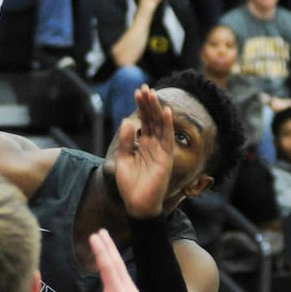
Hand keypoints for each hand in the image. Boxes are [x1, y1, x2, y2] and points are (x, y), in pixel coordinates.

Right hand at [65, 230, 159, 291]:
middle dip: (109, 247)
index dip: (100, 250)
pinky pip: (128, 280)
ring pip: (124, 271)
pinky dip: (121, 268)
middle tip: (102, 231)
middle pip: (118, 265)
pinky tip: (119, 272)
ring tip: (109, 245)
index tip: (94, 236)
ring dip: (115, 256)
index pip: (108, 267)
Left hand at [114, 85, 173, 218]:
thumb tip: (127, 121)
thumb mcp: (123, 159)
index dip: (141, 107)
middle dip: (148, 104)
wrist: (137, 204)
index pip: (144, 121)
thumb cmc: (130, 184)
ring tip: (152, 93)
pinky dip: (167, 124)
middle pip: (152, 120)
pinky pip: (167, 138)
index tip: (138, 91)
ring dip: (156, 109)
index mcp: (143, 145)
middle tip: (144, 87)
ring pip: (160, 125)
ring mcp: (161, 151)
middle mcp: (154, 145)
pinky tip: (165, 111)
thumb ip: (126, 141)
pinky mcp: (165, 158)